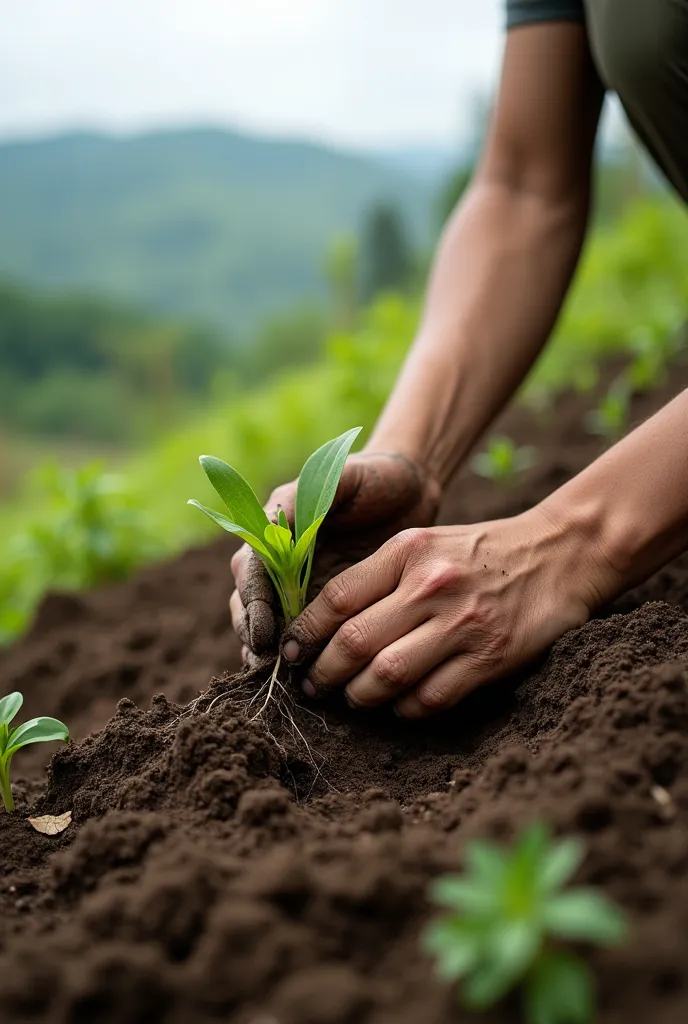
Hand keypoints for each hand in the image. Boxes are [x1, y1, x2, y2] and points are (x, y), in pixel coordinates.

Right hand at [230, 451, 440, 659]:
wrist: (410, 488)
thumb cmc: (376, 477)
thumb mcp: (344, 477)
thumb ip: (310, 496)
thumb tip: (273, 521)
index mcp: (276, 529)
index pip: (250, 571)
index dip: (252, 603)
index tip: (262, 632)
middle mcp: (281, 561)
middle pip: (250, 605)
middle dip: (254, 636)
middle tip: (269, 666)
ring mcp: (301, 585)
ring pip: (272, 626)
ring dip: (273, 654)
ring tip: (287, 679)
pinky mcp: (326, 605)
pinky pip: (307, 635)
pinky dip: (304, 656)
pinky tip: (312, 677)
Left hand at [280, 505, 617, 717]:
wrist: (560, 554)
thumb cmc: (480, 552)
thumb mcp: (425, 544)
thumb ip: (377, 576)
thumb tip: (322, 623)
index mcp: (408, 552)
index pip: (337, 598)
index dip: (305, 633)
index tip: (290, 653)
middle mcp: (431, 585)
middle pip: (355, 642)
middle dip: (322, 673)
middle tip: (311, 685)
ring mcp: (462, 624)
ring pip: (387, 676)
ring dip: (358, 696)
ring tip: (350, 698)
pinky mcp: (490, 658)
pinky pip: (430, 698)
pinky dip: (404, 709)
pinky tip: (397, 705)